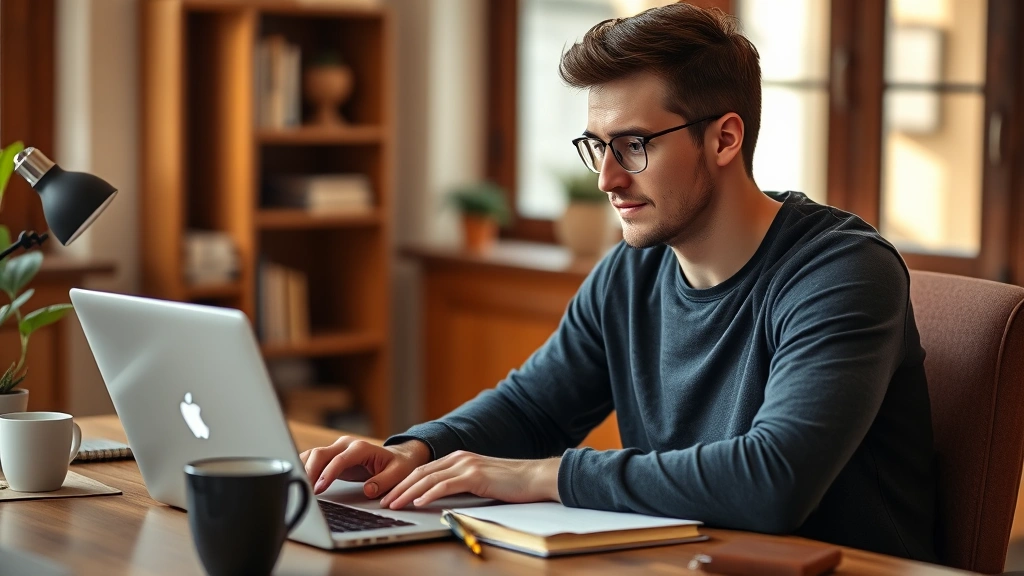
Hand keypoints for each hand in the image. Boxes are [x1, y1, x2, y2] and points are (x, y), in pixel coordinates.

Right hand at [300, 437, 430, 497]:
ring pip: (313, 454)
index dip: (328, 473)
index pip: (339, 459)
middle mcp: (346, 445)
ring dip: (303, 469)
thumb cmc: (398, 466)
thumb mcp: (398, 474)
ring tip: (297, 488)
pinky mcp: (332, 456)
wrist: (399, 457)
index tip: (319, 488)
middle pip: (320, 453)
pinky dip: (304, 467)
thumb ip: (383, 482)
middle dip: (309, 471)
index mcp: (361, 448)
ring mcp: (337, 448)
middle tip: (304, 491)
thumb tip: (368, 490)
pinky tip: (298, 480)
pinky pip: (313, 459)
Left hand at [379, 450, 561, 509]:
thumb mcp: (480, 481)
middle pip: (421, 472)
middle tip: (384, 500)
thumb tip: (441, 498)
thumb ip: (461, 484)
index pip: (424, 470)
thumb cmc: (511, 483)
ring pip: (429, 478)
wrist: (535, 477)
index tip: (391, 494)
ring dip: (408, 492)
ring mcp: (467, 465)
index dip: (404, 482)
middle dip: (400, 487)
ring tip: (394, 503)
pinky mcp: (476, 475)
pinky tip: (418, 503)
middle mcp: (459, 458)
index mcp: (458, 458)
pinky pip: (446, 485)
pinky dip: (429, 494)